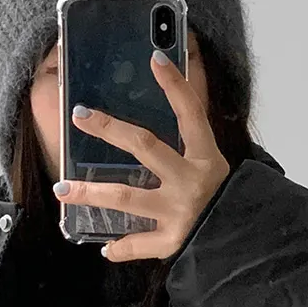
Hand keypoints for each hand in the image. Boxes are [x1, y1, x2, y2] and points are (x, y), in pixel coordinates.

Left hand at [54, 49, 230, 261]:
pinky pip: (137, 244)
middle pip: (145, 146)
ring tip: (62, 188)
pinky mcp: (173, 241)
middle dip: (110, 129)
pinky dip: (119, 247)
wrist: (245, 242)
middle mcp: (190, 181)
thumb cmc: (224, 201)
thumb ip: (191, 142)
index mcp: (205, 157)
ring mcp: (179, 212)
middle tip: (80, 115)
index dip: (175, 85)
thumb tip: (171, 101)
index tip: (155, 59)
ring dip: (91, 193)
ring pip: (127, 197)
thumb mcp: (213, 165)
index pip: (191, 113)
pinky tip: (105, 247)